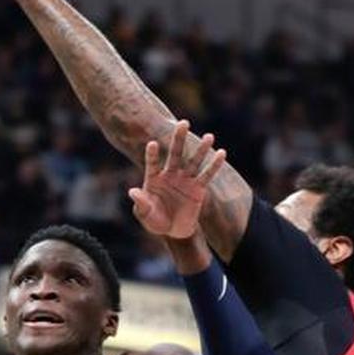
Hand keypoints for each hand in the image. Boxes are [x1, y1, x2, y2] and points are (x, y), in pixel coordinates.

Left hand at [128, 122, 227, 240]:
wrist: (173, 231)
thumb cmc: (155, 221)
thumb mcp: (145, 214)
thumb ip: (140, 203)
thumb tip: (132, 191)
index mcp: (154, 178)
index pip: (152, 163)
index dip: (152, 154)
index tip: (152, 144)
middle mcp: (170, 174)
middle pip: (175, 154)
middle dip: (179, 139)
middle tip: (183, 123)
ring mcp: (185, 180)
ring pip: (193, 161)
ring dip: (201, 150)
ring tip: (209, 136)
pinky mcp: (198, 188)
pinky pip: (206, 175)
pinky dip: (214, 165)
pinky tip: (221, 153)